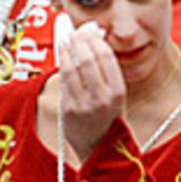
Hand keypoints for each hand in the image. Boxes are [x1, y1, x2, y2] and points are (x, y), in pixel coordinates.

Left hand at [56, 18, 124, 162]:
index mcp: (118, 92)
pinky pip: (64, 79)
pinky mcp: (69, 108)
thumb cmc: (109, 121)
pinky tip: (62, 54)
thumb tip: (94, 43)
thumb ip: (106, 73)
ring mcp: (84, 103)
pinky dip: (62, 62)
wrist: (100, 150)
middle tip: (78, 32)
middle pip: (88, 59)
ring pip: (73, 67)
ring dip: (69, 48)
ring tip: (68, 39)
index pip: (106, 57)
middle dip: (81, 41)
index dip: (97, 40)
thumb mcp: (116, 96)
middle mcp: (102, 98)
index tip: (92, 31)